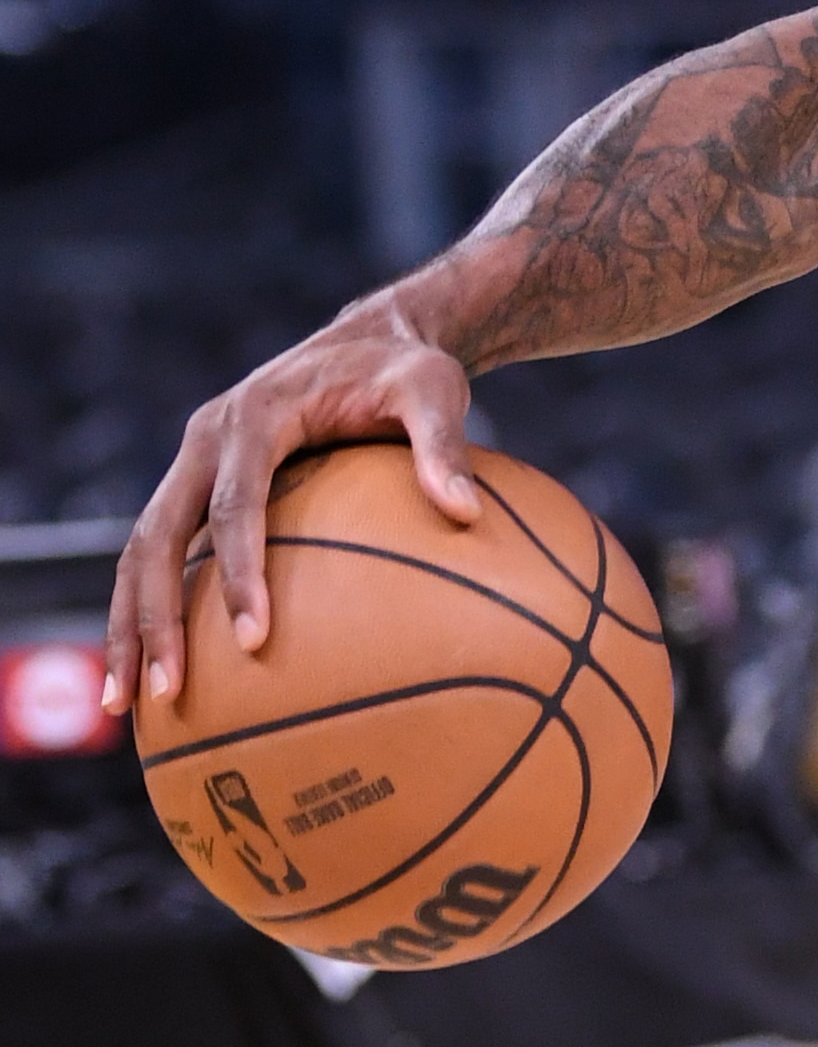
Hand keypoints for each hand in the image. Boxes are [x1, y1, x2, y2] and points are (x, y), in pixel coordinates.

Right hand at [105, 298, 480, 715]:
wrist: (368, 340)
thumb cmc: (407, 370)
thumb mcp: (435, 389)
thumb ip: (443, 445)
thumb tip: (466, 513)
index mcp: (253, 417)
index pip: (236, 505)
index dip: (241, 573)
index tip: (253, 642)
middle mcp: (206, 440)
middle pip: (156, 537)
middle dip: (153, 617)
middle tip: (162, 692)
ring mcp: (193, 465)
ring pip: (139, 552)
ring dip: (128, 626)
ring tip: (122, 706)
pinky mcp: (197, 488)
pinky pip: (161, 555)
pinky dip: (149, 612)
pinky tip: (159, 678)